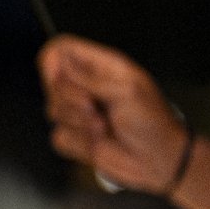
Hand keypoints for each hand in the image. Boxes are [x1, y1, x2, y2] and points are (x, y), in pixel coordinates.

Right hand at [38, 37, 185, 191]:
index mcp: (102, 67)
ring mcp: (78, 113)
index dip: (52, 62)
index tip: (57, 78)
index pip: (62, 50)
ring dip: (79, 124)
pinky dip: (78, 143)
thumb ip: (90, 77)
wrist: (158, 159)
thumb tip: (62, 64)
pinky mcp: (75, 137)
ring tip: (104, 127)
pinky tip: (99, 142)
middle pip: (52, 83)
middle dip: (71, 100)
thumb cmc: (152, 122)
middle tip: (94, 108)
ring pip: (53, 111)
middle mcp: (87, 87)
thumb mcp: (127, 91)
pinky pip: (58, 137)